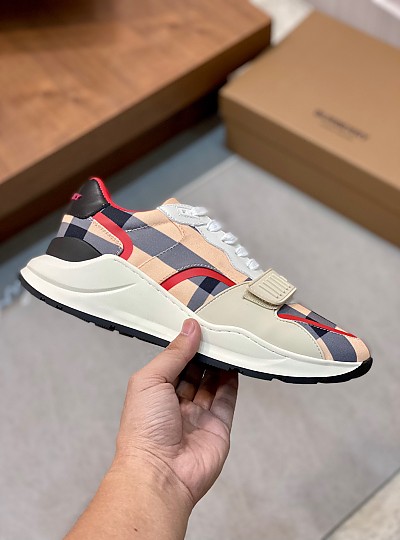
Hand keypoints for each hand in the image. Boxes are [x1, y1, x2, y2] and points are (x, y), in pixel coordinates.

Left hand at [114, 319, 237, 508]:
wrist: (160, 473)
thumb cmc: (144, 431)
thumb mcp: (151, 380)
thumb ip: (174, 354)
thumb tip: (190, 329)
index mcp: (154, 392)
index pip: (173, 362)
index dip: (184, 344)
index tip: (197, 326)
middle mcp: (176, 404)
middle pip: (195, 371)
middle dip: (204, 352)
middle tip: (215, 331)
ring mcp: (198, 415)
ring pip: (212, 383)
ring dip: (219, 364)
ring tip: (228, 342)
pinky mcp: (218, 426)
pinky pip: (227, 399)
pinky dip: (232, 381)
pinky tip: (235, 364)